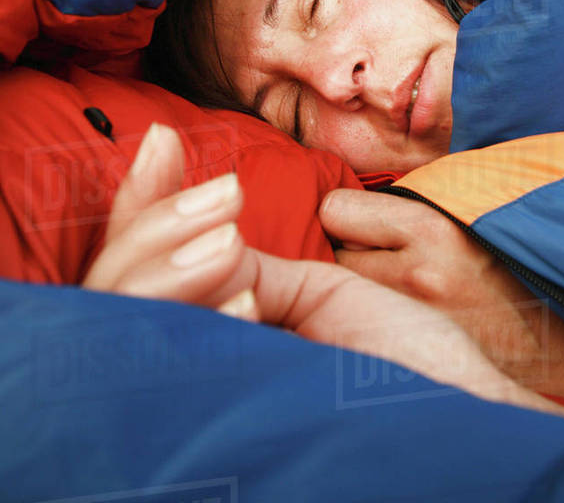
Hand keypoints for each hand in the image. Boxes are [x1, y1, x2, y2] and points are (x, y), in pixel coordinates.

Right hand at [84, 124, 563, 421]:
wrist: (454, 413)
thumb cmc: (399, 358)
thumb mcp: (315, 295)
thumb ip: (250, 268)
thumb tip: (198, 226)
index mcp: (209, 329)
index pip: (140, 266)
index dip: (141, 205)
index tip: (166, 142)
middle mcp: (186, 361)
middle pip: (109, 286)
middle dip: (153, 226)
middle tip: (226, 198)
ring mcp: (191, 393)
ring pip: (118, 314)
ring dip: (165, 261)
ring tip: (229, 241)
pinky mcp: (210, 420)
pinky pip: (159, 362)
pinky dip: (192, 312)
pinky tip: (244, 303)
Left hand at [323, 188, 563, 413]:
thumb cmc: (530, 251)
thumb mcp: (483, 204)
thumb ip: (428, 192)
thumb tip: (376, 182)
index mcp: (430, 226)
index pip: (337, 210)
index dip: (347, 213)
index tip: (364, 219)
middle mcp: (413, 275)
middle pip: (332, 254)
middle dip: (350, 249)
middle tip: (378, 253)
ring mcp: (414, 320)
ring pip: (346, 294)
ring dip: (360, 286)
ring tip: (395, 285)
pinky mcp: (419, 352)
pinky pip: (371, 326)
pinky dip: (377, 318)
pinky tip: (403, 315)